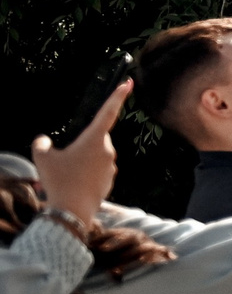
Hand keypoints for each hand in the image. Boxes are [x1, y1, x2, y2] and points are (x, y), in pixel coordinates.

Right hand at [30, 79, 127, 221]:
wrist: (72, 210)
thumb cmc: (59, 181)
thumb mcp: (42, 158)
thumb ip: (42, 143)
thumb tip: (44, 140)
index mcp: (94, 139)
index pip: (107, 113)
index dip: (117, 97)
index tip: (128, 83)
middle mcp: (107, 150)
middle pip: (93, 140)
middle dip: (80, 146)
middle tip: (64, 162)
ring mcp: (110, 166)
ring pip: (93, 157)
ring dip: (81, 162)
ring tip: (67, 177)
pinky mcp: (110, 179)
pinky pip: (96, 171)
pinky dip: (85, 175)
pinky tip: (74, 185)